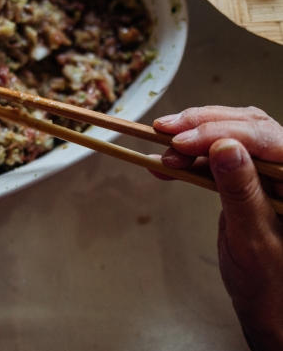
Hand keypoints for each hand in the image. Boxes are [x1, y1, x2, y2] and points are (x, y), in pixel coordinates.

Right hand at [153, 106, 282, 349]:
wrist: (269, 307)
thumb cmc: (270, 282)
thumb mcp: (253, 238)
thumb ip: (241, 191)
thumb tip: (226, 147)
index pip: (267, 138)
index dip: (222, 132)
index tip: (184, 141)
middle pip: (247, 127)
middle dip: (202, 127)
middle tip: (167, 133)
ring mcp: (266, 172)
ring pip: (228, 136)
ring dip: (191, 140)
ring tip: (163, 152)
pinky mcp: (246, 177)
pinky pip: (216, 157)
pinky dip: (189, 158)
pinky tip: (165, 163)